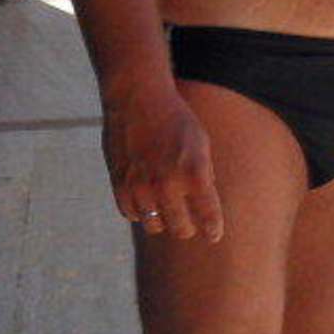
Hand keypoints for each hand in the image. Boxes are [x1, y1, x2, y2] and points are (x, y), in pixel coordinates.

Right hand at [102, 83, 224, 241]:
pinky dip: (139, 210)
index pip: (208, 216)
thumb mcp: (201, 143)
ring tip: (165, 207)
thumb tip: (203, 204)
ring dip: (162, 219)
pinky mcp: (120, 186)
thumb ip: (204, 175)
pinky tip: (145, 197)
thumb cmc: (175, 119)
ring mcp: (142, 187)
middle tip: (188, 223)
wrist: (138, 98)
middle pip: (182, 229)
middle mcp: (168, 185)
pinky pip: (131, 214)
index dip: (213, 230)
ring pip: (155, 225)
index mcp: (194, 174)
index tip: (213, 234)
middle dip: (188, 227)